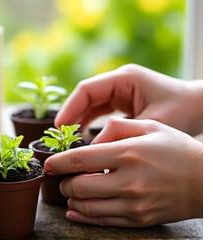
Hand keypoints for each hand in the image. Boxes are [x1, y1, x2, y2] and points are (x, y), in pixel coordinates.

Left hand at [44, 118, 202, 226]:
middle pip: (79, 186)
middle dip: (65, 183)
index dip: (58, 162)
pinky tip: (75, 211)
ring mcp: (133, 203)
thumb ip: (117, 128)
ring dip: (72, 198)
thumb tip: (90, 141)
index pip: (80, 159)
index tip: (47, 164)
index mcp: (129, 153)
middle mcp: (128, 180)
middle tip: (64, 178)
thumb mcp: (150, 127)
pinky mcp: (138, 219)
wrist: (205, 181)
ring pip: (87, 206)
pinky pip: (102, 221)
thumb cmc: (176, 149)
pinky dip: (82, 217)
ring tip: (72, 190)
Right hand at [55, 64, 202, 135]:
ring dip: (78, 119)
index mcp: (124, 79)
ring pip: (90, 103)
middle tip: (59, 136)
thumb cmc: (182, 110)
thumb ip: (122, 136)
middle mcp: (119, 82)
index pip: (87, 89)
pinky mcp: (122, 100)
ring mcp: (120, 90)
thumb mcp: (151, 124)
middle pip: (86, 96)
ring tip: (68, 138)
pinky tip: (83, 136)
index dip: (70, 107)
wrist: (199, 107)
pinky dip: (89, 121)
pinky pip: (99, 109)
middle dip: (71, 114)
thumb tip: (94, 151)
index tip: (59, 126)